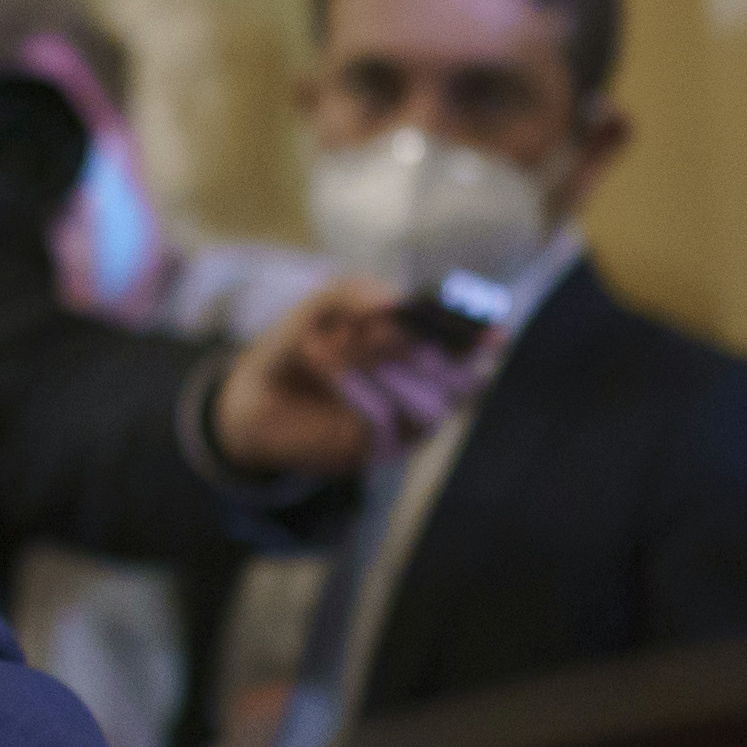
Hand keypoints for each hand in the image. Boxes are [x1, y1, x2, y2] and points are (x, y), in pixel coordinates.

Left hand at [208, 281, 482, 474]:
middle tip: (383, 327)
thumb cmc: (301, 342)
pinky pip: (386, 423)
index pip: (470, 351)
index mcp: (423, 353)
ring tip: (343, 343)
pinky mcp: (374, 452)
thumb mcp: (324, 306)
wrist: (254, 393)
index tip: (492, 329)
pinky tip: (329, 365)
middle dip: (425, 350)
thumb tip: (394, 301)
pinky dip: (361, 390)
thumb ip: (358, 294)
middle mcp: (423, 391)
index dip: (483, 339)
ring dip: (390, 371)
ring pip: (431, 408)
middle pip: (461, 383)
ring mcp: (404, 427)